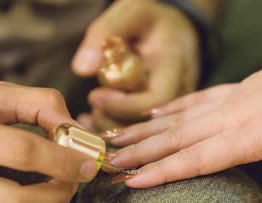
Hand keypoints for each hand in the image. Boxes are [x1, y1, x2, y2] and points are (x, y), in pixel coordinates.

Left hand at [71, 0, 198, 130]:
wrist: (174, 29)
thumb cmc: (150, 19)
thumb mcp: (130, 12)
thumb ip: (105, 32)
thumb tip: (82, 69)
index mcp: (174, 64)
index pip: (157, 99)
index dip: (124, 106)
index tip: (95, 96)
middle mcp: (179, 89)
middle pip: (151, 123)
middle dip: (115, 122)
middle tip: (92, 108)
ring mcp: (173, 104)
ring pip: (145, 132)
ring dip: (113, 127)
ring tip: (92, 113)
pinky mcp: (162, 113)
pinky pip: (140, 129)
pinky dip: (114, 127)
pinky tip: (93, 120)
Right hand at [107, 28, 261, 202]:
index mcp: (249, 136)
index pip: (194, 158)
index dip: (160, 172)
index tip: (129, 181)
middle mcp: (230, 116)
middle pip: (175, 137)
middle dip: (138, 151)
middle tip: (106, 161)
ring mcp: (230, 99)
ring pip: (178, 117)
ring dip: (145, 129)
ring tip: (116, 137)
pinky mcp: (235, 88)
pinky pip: (195, 99)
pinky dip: (172, 108)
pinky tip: (154, 113)